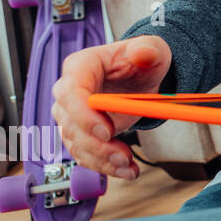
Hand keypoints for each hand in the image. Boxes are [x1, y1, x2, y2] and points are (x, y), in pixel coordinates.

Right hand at [50, 35, 170, 180]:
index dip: (84, 114)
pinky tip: (127, 171)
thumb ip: (147, 50)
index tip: (106, 131)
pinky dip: (105, 166)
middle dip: (97, 145)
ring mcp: (73, 115)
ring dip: (102, 160)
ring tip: (129, 166)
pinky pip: (86, 154)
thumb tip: (144, 53)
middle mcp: (69, 92)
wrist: (142, 76)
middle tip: (123, 155)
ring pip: (77, 144)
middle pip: (70, 124)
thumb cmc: (141, 59)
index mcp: (81, 67)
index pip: (70, 92)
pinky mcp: (82, 133)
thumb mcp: (151, 49)